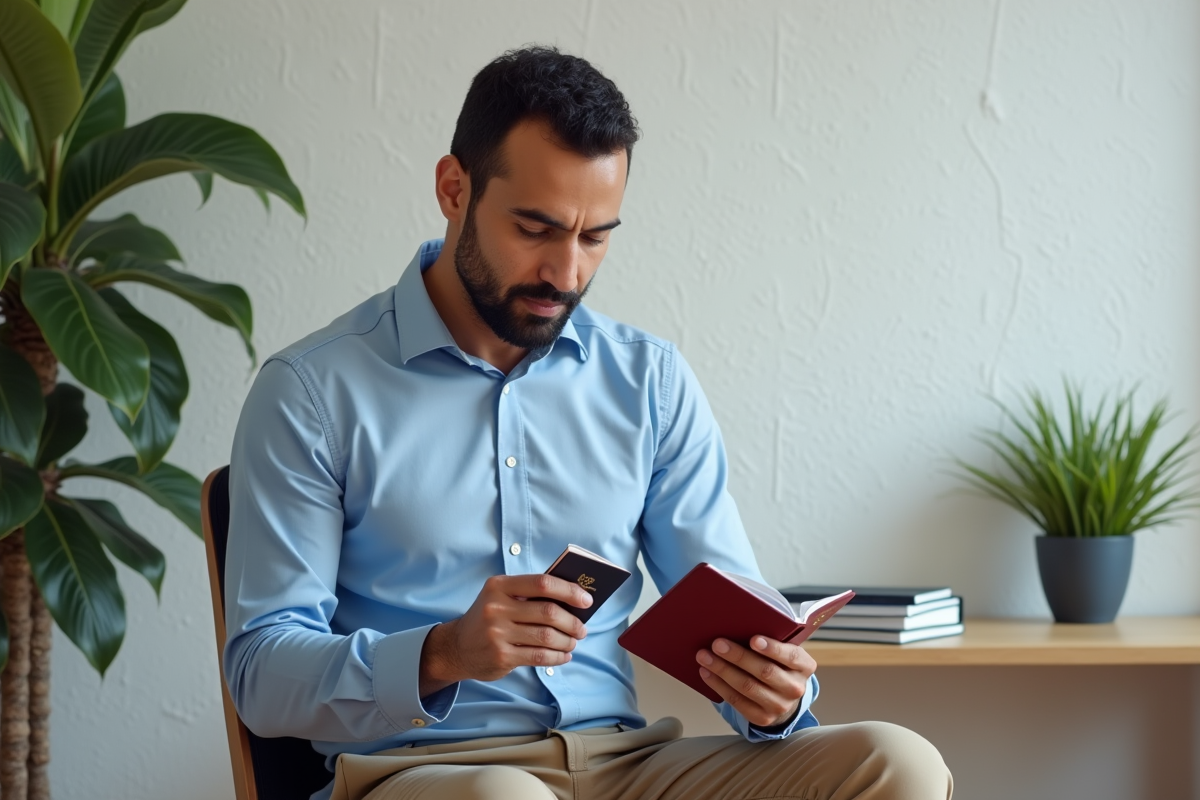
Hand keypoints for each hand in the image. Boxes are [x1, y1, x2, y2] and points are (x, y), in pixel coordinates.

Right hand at [420, 574, 591, 695]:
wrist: (456, 647)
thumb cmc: (488, 618)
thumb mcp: (501, 597)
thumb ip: (530, 595)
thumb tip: (573, 599)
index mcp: (499, 586)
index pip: (542, 583)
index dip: (569, 590)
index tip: (587, 600)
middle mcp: (496, 607)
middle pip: (549, 612)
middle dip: (573, 622)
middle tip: (582, 629)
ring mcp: (497, 633)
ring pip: (547, 637)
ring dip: (567, 641)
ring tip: (573, 643)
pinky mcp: (501, 656)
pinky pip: (539, 656)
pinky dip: (558, 657)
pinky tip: (563, 655)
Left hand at [696, 635, 816, 728]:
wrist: (782, 697)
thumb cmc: (778, 664)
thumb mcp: (782, 651)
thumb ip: (769, 640)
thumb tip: (736, 626)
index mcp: (804, 666)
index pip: (790, 656)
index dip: (772, 648)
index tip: (753, 639)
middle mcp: (795, 688)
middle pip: (765, 671)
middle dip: (738, 656)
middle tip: (717, 644)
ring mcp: (779, 706)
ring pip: (747, 687)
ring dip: (722, 670)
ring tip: (704, 656)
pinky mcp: (762, 718)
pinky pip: (737, 701)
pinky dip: (719, 686)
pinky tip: (706, 673)